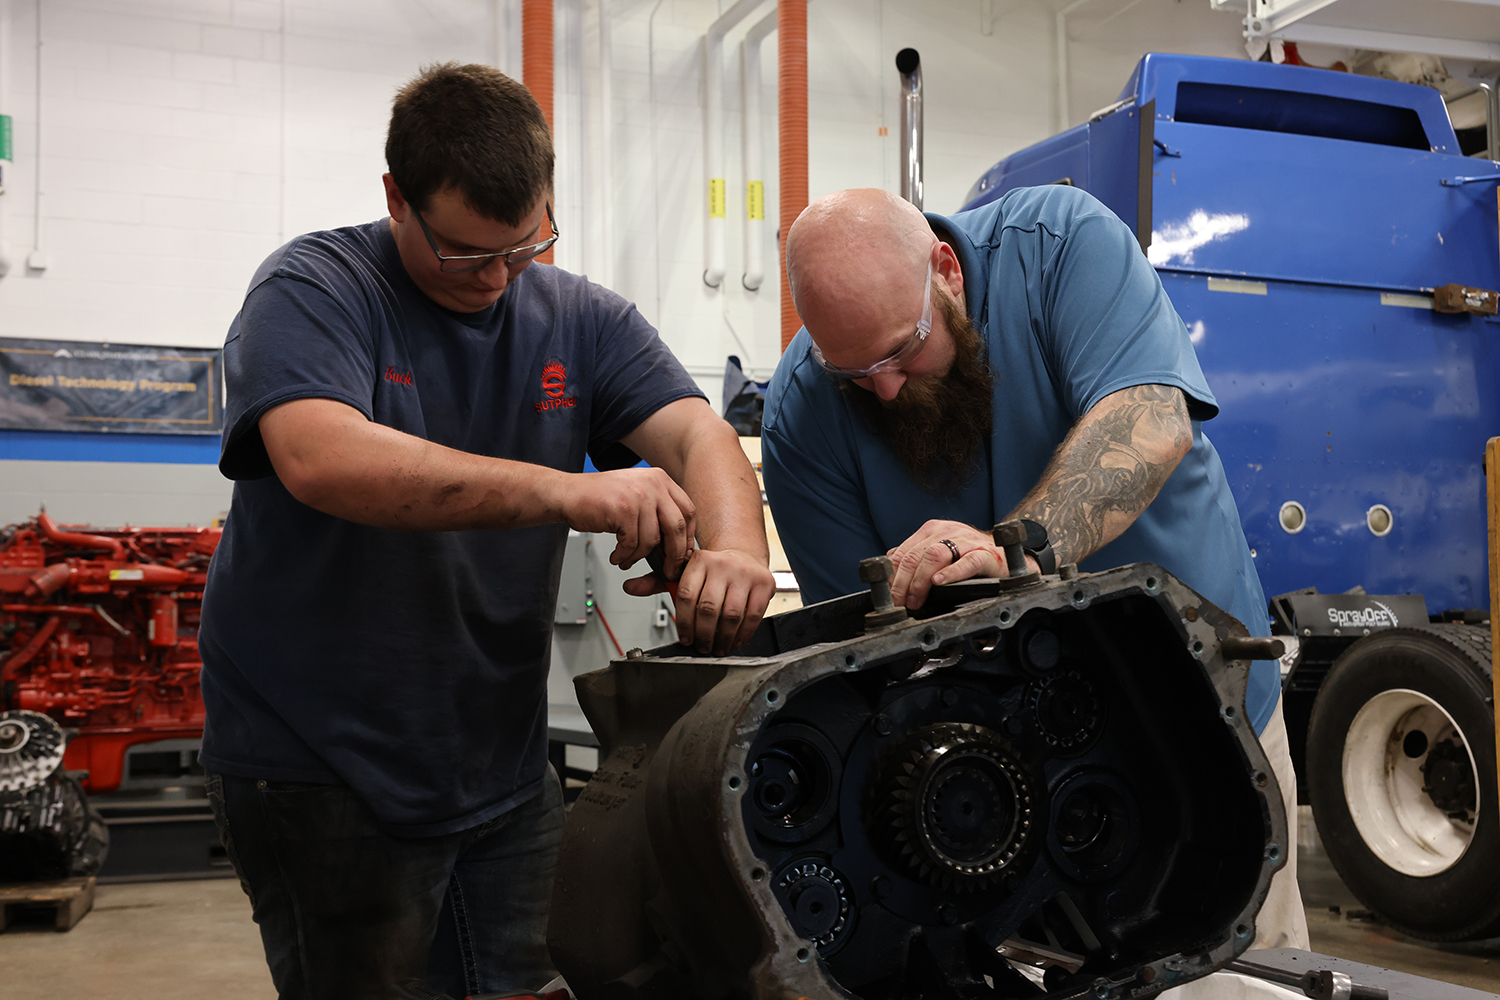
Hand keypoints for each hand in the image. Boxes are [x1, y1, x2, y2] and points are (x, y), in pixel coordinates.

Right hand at [557, 467, 695, 575]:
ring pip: (653, 539)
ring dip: (640, 557)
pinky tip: (617, 555)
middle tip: (667, 569)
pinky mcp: (623, 509)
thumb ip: (658, 512)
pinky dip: (625, 555)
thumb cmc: (599, 499)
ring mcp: (639, 495)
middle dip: (674, 554)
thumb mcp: (637, 495)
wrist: (567, 494)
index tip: (683, 553)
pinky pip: (633, 544)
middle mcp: (653, 483)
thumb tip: (679, 544)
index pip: (688, 511)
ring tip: (627, 559)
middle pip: (677, 526)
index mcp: (660, 479)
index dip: (687, 536)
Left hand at [624, 548, 775, 654]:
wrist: (743, 556)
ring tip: (717, 648)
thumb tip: (630, 587)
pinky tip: (735, 640)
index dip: (684, 623)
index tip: (685, 638)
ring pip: (730, 615)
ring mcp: (745, 574)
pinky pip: (753, 616)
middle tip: (701, 647)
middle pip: (708, 608)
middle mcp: (722, 564)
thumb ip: (656, 582)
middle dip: (703, 634)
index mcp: (699, 560)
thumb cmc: (711, 570)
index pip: (686, 595)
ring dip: (722, 638)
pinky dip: (743, 634)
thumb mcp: (683, 572)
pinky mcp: (764, 584)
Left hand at [887, 520, 1004, 609]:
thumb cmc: (970, 557)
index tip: (891, 598)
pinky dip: (951, 573)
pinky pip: (967, 562)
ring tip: (916, 599)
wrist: (1007, 556)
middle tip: (901, 603)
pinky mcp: (986, 554)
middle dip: (903, 583)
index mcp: (932, 531)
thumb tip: (891, 572)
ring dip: (921, 581)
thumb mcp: (940, 553)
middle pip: (915, 556)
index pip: (902, 553)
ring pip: (935, 555)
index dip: (892, 577)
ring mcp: (967, 541)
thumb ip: (916, 558)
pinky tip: (939, 582)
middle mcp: (947, 532)